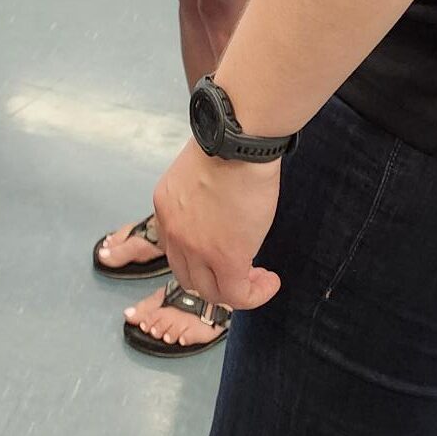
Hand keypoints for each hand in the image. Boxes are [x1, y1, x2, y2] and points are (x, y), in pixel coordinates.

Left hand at [148, 140, 282, 311]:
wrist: (238, 140)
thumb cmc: (227, 142)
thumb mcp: (197, 170)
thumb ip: (200, 197)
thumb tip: (220, 208)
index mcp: (166, 206)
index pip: (174, 247)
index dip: (198, 256)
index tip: (220, 251)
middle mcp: (173, 231)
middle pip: (187, 275)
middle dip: (214, 277)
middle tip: (241, 269)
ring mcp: (196, 249)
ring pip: (211, 291)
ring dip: (235, 289)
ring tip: (259, 279)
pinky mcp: (226, 259)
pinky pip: (237, 295)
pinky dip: (255, 294)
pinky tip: (270, 281)